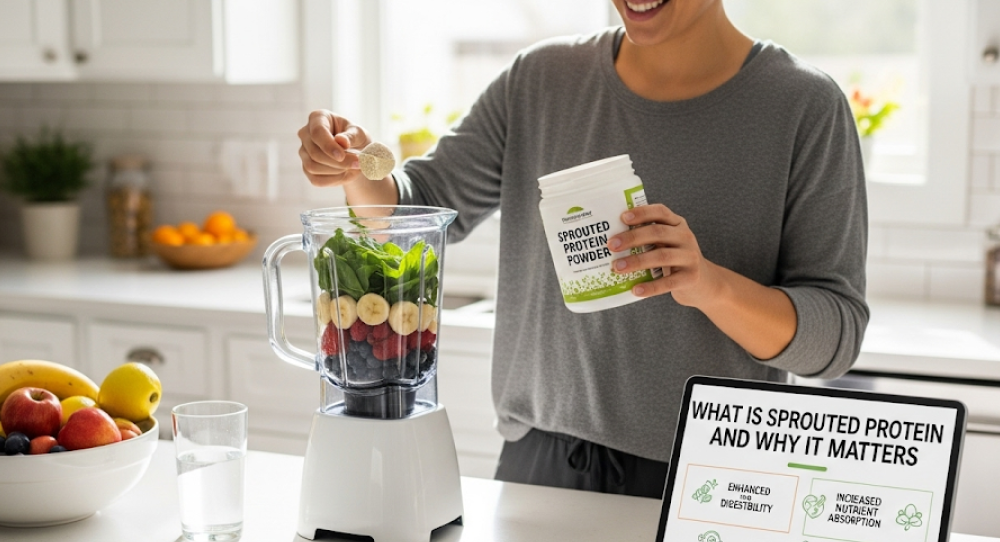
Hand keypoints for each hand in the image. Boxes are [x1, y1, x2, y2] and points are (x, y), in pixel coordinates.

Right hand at [297, 110, 370, 186]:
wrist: (355, 153)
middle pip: (315, 152)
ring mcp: (304, 151)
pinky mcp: (306, 168)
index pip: (317, 132)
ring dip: (336, 171)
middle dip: (338, 162)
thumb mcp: (359, 134)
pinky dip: (334, 180)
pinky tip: (346, 174)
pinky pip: (316, 179)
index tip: (342, 156)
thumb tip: (341, 141)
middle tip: (358, 164)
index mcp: (318, 118)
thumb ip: (352, 136)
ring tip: (353, 168)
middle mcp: (306, 133)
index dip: (328, 146)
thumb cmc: (356, 138)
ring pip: (312, 167)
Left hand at [606, 204, 721, 307]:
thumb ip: (647, 238)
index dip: (642, 213)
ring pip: (661, 256)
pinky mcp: (691, 277)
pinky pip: (668, 282)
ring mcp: (690, 257)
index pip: (660, 212)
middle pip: (657, 233)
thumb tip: (611, 240)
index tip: (622, 217)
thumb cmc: (674, 260)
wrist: (704, 283)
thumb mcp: (666, 243)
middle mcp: (685, 236)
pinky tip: (635, 290)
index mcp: (677, 224)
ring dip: (636, 261)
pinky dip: (650, 287)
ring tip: (617, 268)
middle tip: (611, 245)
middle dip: (632, 238)